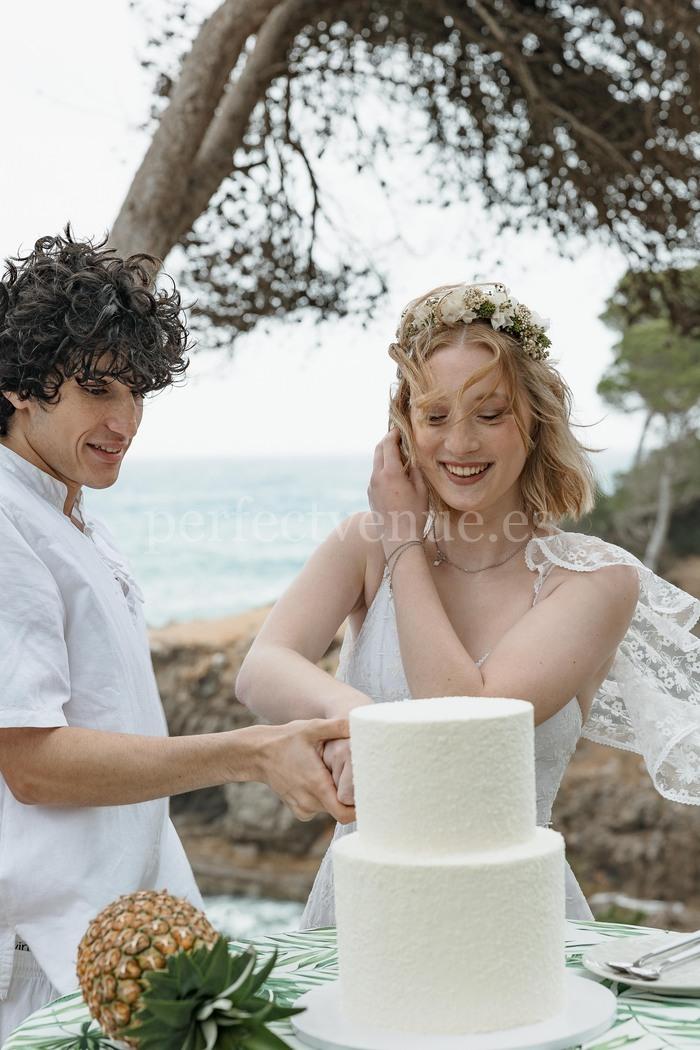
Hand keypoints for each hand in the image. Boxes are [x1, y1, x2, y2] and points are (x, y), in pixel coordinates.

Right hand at [248, 718, 355, 823]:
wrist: (258, 753)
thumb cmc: (286, 739)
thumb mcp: (312, 728)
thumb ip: (335, 726)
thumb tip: (357, 722)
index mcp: (317, 785)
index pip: (345, 813)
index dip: (358, 807)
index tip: (365, 793)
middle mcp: (309, 801)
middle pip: (340, 809)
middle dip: (347, 796)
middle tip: (351, 776)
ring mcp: (302, 807)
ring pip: (329, 809)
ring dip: (334, 796)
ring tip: (332, 774)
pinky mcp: (297, 809)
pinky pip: (318, 809)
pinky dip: (322, 799)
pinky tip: (319, 781)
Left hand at [368, 429, 428, 554]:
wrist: (398, 538)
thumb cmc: (414, 515)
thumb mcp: (421, 490)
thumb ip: (415, 470)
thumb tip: (411, 458)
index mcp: (390, 473)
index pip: (388, 444)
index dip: (394, 434)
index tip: (400, 429)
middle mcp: (377, 477)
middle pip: (378, 450)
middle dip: (387, 441)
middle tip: (398, 438)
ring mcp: (371, 486)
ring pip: (376, 463)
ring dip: (385, 456)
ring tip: (399, 456)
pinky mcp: (371, 495)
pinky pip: (375, 476)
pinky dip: (383, 469)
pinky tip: (395, 475)